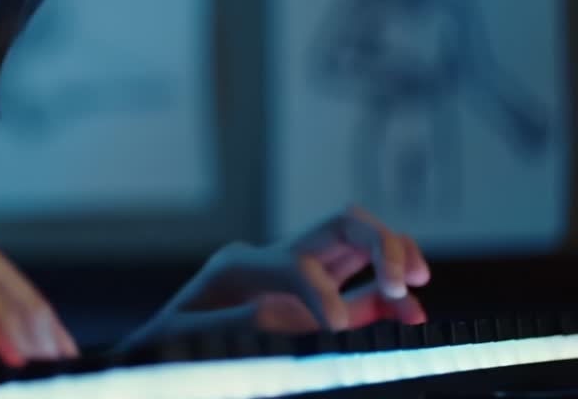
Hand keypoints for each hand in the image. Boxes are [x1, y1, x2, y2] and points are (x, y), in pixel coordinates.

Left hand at [123, 207, 429, 348]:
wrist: (161, 353)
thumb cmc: (169, 345)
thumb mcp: (183, 337)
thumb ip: (226, 326)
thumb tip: (276, 316)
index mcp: (240, 266)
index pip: (294, 263)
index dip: (321, 290)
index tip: (337, 326)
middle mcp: (275, 261)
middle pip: (339, 225)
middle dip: (378, 242)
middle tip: (405, 278)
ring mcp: (300, 279)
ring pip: (360, 243)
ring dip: (395, 255)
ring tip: (416, 282)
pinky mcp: (318, 306)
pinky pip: (364, 292)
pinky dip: (392, 298)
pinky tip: (412, 315)